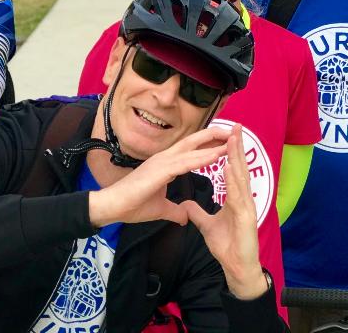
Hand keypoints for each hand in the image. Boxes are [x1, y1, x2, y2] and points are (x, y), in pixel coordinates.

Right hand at [88, 125, 229, 227]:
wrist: (112, 208)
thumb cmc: (133, 206)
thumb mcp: (160, 209)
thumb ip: (173, 210)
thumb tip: (183, 216)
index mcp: (166, 163)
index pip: (191, 149)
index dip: (208, 143)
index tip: (226, 141)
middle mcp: (165, 158)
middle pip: (194, 141)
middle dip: (214, 135)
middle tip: (234, 131)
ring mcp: (162, 162)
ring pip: (192, 148)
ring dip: (213, 143)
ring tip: (232, 139)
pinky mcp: (160, 170)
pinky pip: (186, 162)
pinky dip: (202, 158)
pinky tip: (217, 156)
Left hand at [186, 124, 268, 299]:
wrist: (237, 266)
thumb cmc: (228, 246)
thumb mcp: (208, 226)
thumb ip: (197, 213)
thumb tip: (185, 205)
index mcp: (236, 198)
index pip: (232, 170)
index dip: (229, 151)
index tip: (226, 133)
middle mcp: (244, 198)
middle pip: (239, 167)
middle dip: (236, 146)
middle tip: (235, 125)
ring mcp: (247, 205)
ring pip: (240, 177)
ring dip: (237, 156)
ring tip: (232, 137)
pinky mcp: (246, 216)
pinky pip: (237, 195)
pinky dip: (232, 180)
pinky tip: (227, 166)